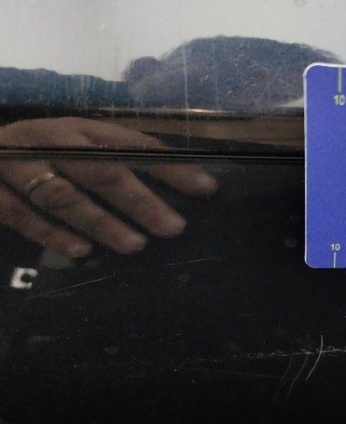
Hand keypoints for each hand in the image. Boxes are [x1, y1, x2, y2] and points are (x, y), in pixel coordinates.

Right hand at [0, 117, 216, 257]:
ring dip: (101, 222)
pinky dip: (52, 234)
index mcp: (80, 128)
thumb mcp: (79, 148)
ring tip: (136, 245)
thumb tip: (187, 186)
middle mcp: (49, 141)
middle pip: (99, 169)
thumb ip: (120, 162)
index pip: (132, 144)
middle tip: (174, 227)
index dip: (170, 166)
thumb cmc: (42, 156)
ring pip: (62, 195)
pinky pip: (21, 214)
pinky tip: (82, 252)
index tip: (206, 188)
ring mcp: (15, 163)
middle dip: (140, 200)